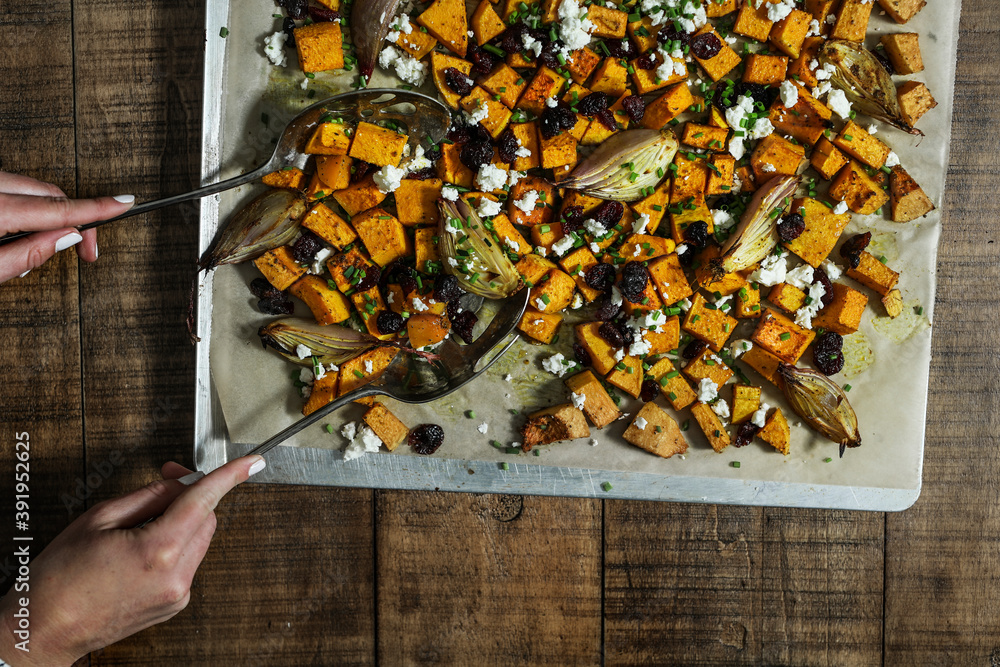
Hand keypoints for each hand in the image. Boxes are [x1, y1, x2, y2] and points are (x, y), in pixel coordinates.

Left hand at [0, 171, 136, 282]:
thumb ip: (27, 254)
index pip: (59, 209)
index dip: (96, 208)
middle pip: (51, 195)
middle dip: (75, 218)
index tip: (123, 204)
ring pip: (34, 188)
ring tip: (44, 245)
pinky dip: (28, 205)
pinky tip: (24, 229)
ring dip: (49, 213)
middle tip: (86, 251)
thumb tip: (67, 238)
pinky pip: (15, 187)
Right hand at [0, 455, 265, 665]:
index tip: (251, 462)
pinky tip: (138, 552)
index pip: (205, 501)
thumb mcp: (99, 518)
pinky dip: (173, 547)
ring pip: (198, 540)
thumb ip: (149, 496)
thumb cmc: (59, 578)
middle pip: (206, 519)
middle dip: (190, 497)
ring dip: (181, 523)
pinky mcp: (174, 604)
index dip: (230, 476)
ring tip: (136, 528)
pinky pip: (187, 561)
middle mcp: (176, 576)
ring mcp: (178, 594)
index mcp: (158, 550)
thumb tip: (181, 482)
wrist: (42, 629)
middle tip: (163, 483)